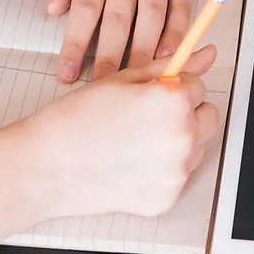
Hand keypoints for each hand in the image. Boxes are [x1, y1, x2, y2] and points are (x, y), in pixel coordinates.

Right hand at [20, 45, 219, 218]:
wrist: (46, 166)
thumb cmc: (77, 121)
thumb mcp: (124, 80)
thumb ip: (172, 67)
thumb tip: (207, 54)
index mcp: (175, 101)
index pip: (198, 86)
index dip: (172, 88)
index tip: (150, 96)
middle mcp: (184, 137)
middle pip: (207, 117)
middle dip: (185, 113)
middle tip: (146, 118)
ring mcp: (177, 172)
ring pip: (195, 147)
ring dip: (176, 142)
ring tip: (134, 142)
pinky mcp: (167, 198)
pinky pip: (178, 177)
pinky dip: (161, 171)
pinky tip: (131, 165)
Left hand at [45, 0, 199, 82]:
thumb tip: (53, 10)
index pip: (83, 12)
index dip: (74, 46)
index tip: (66, 74)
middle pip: (117, 23)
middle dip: (108, 60)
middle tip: (101, 90)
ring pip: (151, 21)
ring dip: (142, 54)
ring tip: (133, 82)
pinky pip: (181, 10)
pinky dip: (176, 34)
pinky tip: (168, 55)